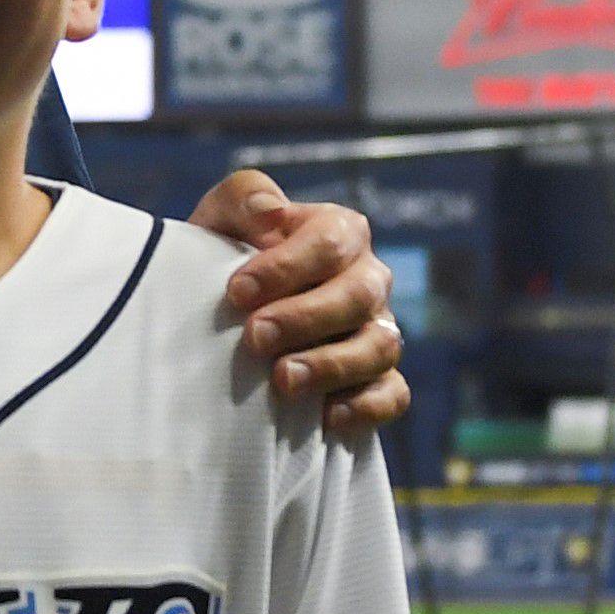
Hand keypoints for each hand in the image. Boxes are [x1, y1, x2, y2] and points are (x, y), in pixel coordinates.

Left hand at [186, 169, 407, 433]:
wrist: (221, 319)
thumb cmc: (224, 260)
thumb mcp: (222, 218)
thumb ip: (245, 197)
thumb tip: (272, 213)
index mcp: (339, 232)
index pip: (331, 241)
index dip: (287, 266)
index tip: (237, 292)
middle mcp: (367, 279)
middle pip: (358, 294)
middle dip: (306, 318)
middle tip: (255, 337)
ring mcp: (377, 331)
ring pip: (379, 346)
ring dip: (332, 365)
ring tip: (282, 381)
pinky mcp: (377, 380)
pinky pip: (393, 394)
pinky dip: (366, 406)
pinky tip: (325, 416)